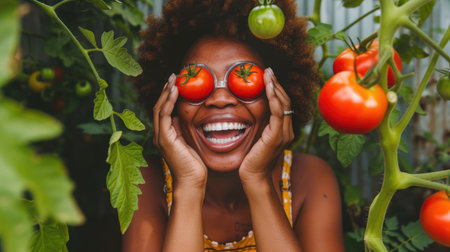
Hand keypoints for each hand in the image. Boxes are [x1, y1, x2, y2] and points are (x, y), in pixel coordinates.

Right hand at [153, 74, 206, 188]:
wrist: (192, 181)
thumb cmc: (193, 164)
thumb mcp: (187, 142)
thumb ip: (181, 130)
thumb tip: (180, 116)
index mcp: (164, 136)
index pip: (162, 111)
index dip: (166, 96)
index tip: (173, 83)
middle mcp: (159, 135)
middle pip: (158, 107)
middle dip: (164, 90)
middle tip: (172, 76)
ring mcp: (160, 137)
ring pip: (159, 109)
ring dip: (165, 93)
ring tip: (172, 80)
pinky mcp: (165, 140)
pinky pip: (164, 116)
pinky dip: (168, 102)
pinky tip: (174, 91)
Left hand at [239, 68, 293, 181]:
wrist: (253, 177)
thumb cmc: (252, 159)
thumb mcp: (258, 138)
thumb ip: (261, 126)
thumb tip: (255, 112)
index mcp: (284, 130)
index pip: (283, 104)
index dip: (277, 89)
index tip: (269, 76)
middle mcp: (288, 131)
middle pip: (286, 101)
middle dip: (277, 84)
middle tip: (268, 70)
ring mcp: (284, 134)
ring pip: (283, 105)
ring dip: (275, 87)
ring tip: (268, 74)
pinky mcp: (276, 137)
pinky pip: (278, 114)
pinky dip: (274, 100)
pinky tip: (268, 89)